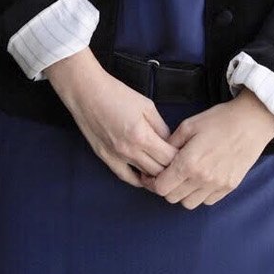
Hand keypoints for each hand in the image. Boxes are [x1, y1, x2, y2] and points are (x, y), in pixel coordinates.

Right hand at [46, 50, 176, 186]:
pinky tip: (146, 177)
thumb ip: (161, 127)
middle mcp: (129, 151)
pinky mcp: (106, 158)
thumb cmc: (116, 94)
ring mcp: (116, 157)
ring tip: (166, 171)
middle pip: (158, 171)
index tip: (187, 155)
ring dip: (156, 175)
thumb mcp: (146, 106)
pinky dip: (138, 180)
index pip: (169, 158)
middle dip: (171, 169)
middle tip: (179, 164)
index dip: (181, 159)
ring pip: (144, 177)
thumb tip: (170, 142)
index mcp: (142, 136)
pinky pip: (126, 177)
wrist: (86, 93)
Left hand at [143, 90, 273, 208]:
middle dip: (166, 187)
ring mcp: (217, 185)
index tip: (152, 175)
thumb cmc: (220, 120)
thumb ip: (171, 143)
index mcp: (189, 163)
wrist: (251, 122)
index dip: (152, 182)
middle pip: (172, 198)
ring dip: (183, 193)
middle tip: (167, 174)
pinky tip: (201, 179)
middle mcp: (202, 179)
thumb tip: (160, 155)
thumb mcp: (189, 125)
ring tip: (185, 177)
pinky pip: (207, 201)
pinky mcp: (229, 187)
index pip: (161, 187)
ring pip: (189, 203)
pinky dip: (200, 194)